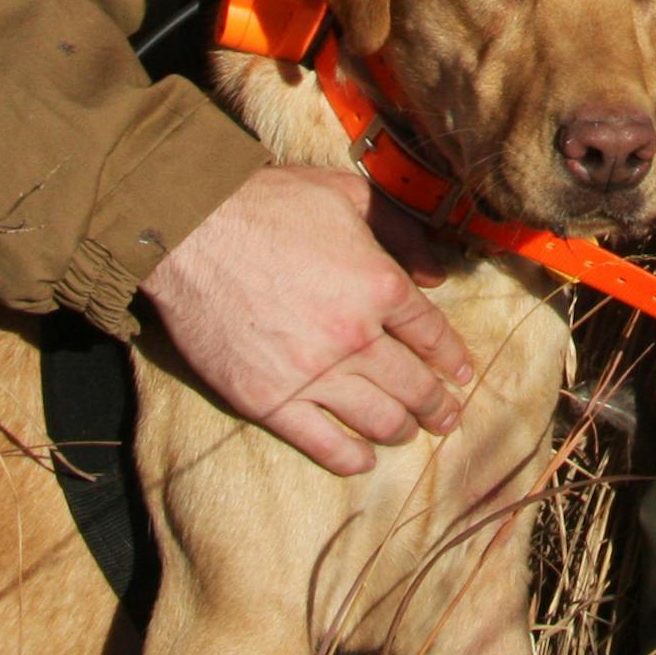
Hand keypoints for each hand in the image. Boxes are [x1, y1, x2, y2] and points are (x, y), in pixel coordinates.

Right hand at [140, 164, 473, 476]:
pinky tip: (362, 460)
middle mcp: (355, 337)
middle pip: (413, 384)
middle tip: (448, 416)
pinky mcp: (270, 401)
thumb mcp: (348, 194)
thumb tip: (437, 273)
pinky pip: (322, 444)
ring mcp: (313, 375)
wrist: (193, 230)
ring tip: (410, 433)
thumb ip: (402, 229)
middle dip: (437, 405)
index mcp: (380, 284)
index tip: (462, 373)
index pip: (431, 333)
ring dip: (401, 431)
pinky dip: (349, 458)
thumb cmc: (271, 204)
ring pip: (376, 420)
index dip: (452, 357)